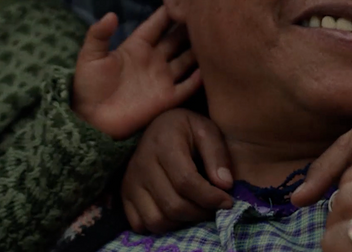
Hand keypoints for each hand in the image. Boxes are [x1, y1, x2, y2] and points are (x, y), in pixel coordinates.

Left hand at [72, 6, 202, 139]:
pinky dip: (200, 78)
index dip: (169, 11)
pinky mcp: (167, 99)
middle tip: (206, 14)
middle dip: (190, 28)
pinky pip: (188, 86)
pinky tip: (211, 68)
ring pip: (188, 59)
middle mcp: (154, 59)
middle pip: (178, 39)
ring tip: (215, 37)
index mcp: (137, 45)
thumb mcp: (90, 56)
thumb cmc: (88, 85)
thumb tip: (111, 14)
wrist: (90, 119)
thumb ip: (99, 34)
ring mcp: (162, 78)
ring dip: (199, 50)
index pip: (158, 24)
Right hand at [120, 108, 234, 233]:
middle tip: (214, 208)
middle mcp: (142, 163)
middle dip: (200, 213)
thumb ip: (218, 156)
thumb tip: (225, 186)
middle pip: (173, 205)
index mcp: (163, 143)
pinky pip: (139, 224)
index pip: (186, 181)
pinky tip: (174, 213)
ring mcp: (130, 181)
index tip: (228, 201)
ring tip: (195, 209)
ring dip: (181, 222)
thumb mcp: (207, 131)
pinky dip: (160, 226)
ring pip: (156, 220)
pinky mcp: (124, 194)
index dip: (210, 198)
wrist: (158, 126)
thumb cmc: (187, 130)